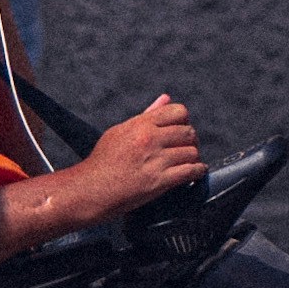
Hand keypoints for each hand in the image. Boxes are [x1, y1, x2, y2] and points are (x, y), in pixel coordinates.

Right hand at [72, 94, 202, 224]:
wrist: (91, 189)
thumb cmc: (102, 161)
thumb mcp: (119, 131)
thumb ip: (146, 115)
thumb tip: (165, 98)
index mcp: (140, 125)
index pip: (178, 111)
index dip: (184, 120)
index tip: (181, 130)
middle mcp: (150, 139)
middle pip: (188, 132)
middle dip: (191, 140)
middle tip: (187, 148)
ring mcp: (156, 160)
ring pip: (192, 152)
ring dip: (193, 158)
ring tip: (189, 163)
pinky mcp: (160, 181)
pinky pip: (190, 171)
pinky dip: (197, 172)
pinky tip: (195, 174)